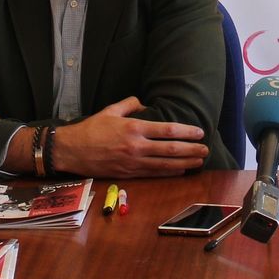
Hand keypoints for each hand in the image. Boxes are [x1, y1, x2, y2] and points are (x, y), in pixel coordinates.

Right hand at [49, 97, 209, 177]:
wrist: (72, 151)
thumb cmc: (91, 129)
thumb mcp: (110, 110)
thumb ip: (130, 104)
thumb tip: (145, 104)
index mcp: (134, 128)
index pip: (167, 130)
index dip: (186, 132)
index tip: (199, 132)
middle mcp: (136, 146)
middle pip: (171, 149)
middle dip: (191, 150)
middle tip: (206, 149)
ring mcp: (133, 162)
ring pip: (166, 164)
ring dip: (185, 163)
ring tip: (199, 161)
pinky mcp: (129, 174)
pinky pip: (154, 174)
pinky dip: (170, 172)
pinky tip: (180, 170)